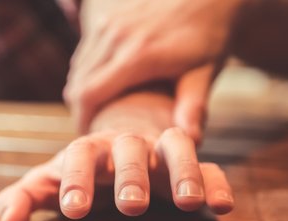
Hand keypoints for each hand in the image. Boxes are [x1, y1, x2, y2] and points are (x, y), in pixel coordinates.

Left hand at [0, 91, 233, 220]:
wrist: (120, 144)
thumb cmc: (79, 171)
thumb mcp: (47, 183)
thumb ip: (22, 199)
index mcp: (88, 149)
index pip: (79, 156)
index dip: (75, 179)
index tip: (74, 208)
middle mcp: (125, 145)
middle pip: (128, 149)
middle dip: (130, 175)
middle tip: (130, 205)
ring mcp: (160, 151)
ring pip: (176, 147)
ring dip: (183, 171)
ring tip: (187, 202)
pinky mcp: (190, 165)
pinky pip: (209, 166)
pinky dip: (216, 181)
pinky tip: (222, 205)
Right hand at [64, 0, 246, 139]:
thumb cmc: (209, 33)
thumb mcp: (206, 70)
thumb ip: (193, 105)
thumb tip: (191, 140)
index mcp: (138, 55)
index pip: (90, 94)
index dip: (82, 119)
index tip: (90, 136)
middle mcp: (115, 36)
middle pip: (78, 82)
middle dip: (80, 109)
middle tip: (92, 128)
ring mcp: (106, 22)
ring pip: (78, 65)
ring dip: (82, 89)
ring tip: (97, 109)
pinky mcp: (103, 12)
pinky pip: (84, 49)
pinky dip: (86, 70)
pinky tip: (102, 83)